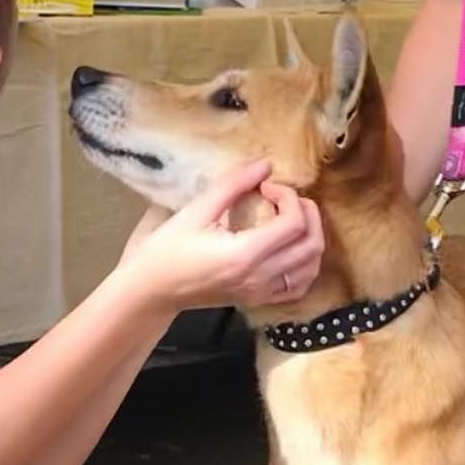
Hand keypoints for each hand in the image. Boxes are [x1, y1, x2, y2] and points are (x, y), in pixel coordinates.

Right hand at [117, 158, 323, 312]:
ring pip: (311, 266)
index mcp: (244, 255)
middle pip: (311, 244)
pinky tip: (292, 247)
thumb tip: (265, 164)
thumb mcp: (196, 211)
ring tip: (290, 218)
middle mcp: (259, 278)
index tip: (266, 187)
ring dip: (311, 236)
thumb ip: (233, 185)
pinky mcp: (258, 300)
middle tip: (285, 198)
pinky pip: (299, 286)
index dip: (289, 196)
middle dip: (308, 213)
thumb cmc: (167, 250)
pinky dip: (305, 264)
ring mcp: (261, 293)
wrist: (152, 291)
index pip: (294, 223)